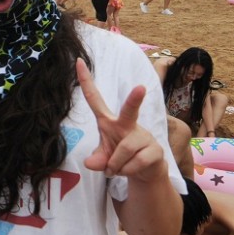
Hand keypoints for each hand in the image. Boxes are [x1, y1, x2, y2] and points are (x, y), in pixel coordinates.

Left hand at [77, 58, 166, 181]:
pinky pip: (136, 162)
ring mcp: (143, 135)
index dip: (86, 81)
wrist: (145, 172)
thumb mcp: (104, 159)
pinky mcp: (156, 150)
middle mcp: (127, 124)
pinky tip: (130, 170)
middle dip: (135, 99)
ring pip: (124, 150)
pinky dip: (127, 171)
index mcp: (109, 121)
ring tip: (118, 168)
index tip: (78, 62)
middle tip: (140, 87)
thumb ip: (96, 159)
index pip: (94, 98)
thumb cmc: (120, 157)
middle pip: (130, 110)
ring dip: (116, 165)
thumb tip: (91, 163)